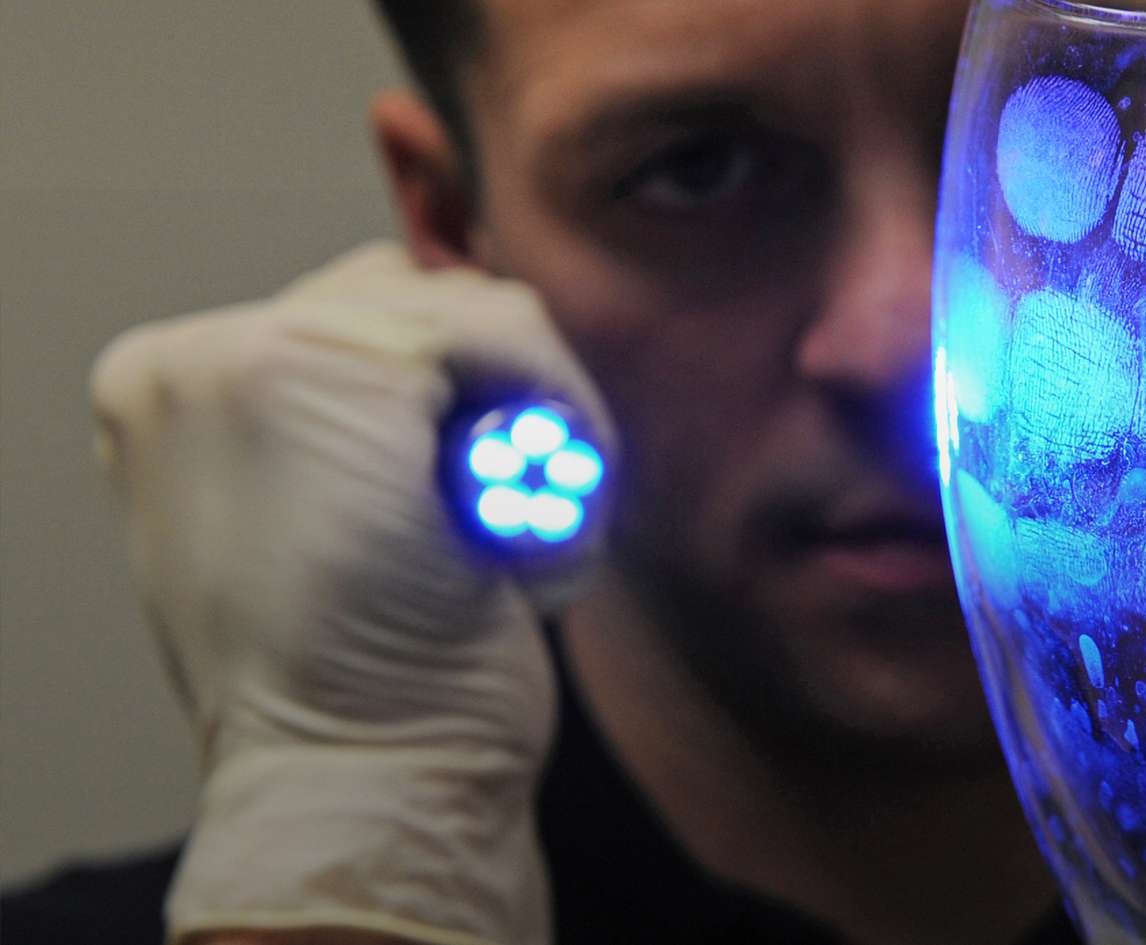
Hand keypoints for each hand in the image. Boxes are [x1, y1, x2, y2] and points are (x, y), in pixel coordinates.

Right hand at [91, 243, 613, 944]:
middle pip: (418, 303)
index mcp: (175, 396)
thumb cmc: (359, 684)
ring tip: (527, 547)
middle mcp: (193, 360)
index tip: (493, 504)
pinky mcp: (334, 367)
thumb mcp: (326, 533)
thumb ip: (351, 432)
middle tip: (521, 527)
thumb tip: (465, 375)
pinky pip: (511, 336)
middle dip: (501, 405)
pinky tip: (543, 535)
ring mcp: (249, 351)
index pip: (352, 318)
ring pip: (478, 315)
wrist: (353, 776)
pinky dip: (566, 422)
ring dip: (541, 424)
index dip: (458, 400)